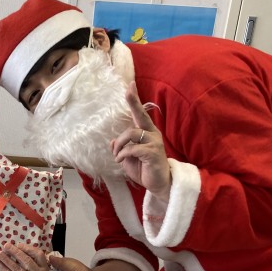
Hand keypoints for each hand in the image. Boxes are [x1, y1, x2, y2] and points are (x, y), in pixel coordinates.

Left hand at [0, 242, 49, 270]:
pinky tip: (0, 264)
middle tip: (6, 246)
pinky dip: (5, 269)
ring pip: (17, 268)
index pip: (39, 254)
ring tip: (0, 254)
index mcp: (45, 269)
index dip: (28, 248)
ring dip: (7, 260)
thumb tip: (17, 248)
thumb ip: (32, 262)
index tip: (18, 244)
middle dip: (15, 252)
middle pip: (27, 260)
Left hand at [111, 81, 171, 200]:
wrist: (159, 184)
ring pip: (131, 134)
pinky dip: (122, 154)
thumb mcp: (129, 159)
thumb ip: (122, 148)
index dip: (135, 100)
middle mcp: (152, 134)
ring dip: (119, 144)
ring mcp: (154, 142)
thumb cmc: (145, 170)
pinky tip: (120, 160)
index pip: (141, 114)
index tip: (130, 85)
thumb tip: (112, 141)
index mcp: (147, 133)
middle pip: (141, 115)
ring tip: (116, 155)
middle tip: (128, 90)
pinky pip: (132, 149)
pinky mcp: (152, 153)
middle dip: (134, 102)